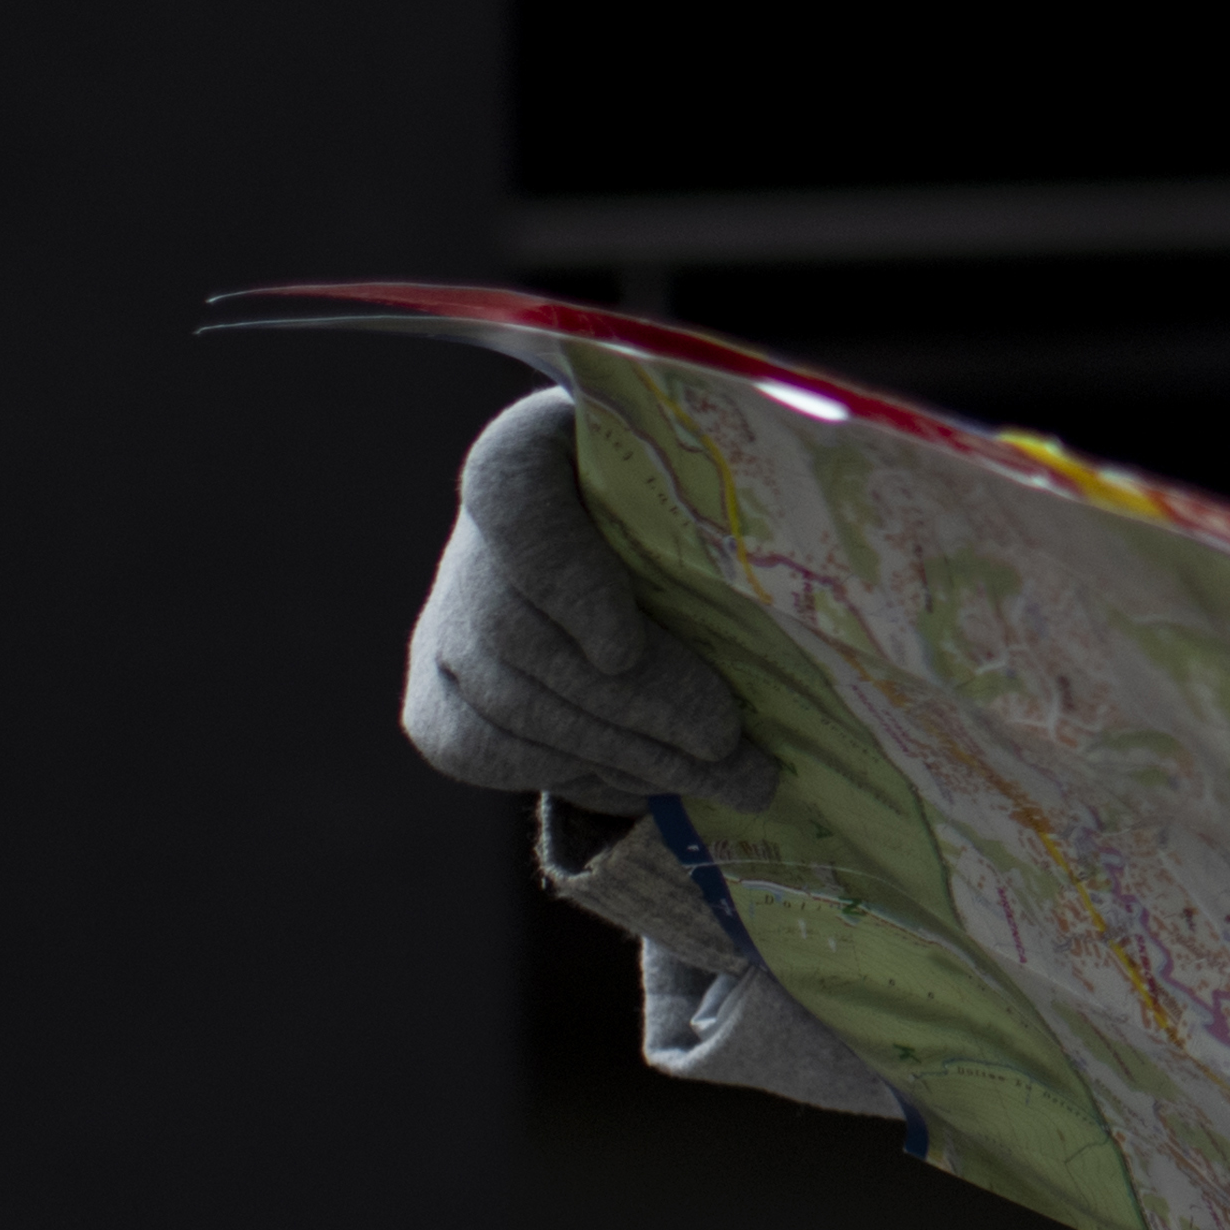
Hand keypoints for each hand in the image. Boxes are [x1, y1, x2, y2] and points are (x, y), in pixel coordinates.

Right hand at [399, 389, 780, 814]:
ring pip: (509, 702)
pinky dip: (567, 773)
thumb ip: (742, 518)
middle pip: (521, 631)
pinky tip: (645, 782)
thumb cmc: (703, 516)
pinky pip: (477, 748)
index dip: (559, 578)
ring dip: (621, 752)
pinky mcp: (435, 691)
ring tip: (723, 779)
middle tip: (728, 747)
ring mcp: (448, 613)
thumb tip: (794, 602)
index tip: (622, 651)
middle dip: (636, 702)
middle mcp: (475, 530)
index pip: (512, 497)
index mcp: (539, 446)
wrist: (645, 561)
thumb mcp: (728, 491)